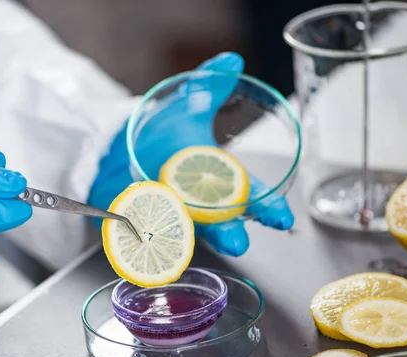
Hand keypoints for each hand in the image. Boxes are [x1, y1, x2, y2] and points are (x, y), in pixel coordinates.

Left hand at [89, 52, 293, 255]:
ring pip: (189, 230)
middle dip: (231, 231)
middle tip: (239, 243)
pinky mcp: (146, 215)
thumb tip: (231, 59)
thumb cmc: (163, 130)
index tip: (282, 219)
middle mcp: (199, 198)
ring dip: (194, 240)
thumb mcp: (189, 103)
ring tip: (202, 247)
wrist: (124, 145)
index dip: (266, 206)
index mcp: (217, 174)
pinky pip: (153, 229)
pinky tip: (159, 244)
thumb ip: (211, 84)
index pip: (248, 192)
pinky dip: (156, 236)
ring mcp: (172, 209)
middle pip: (220, 220)